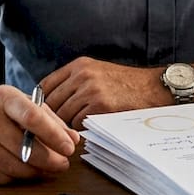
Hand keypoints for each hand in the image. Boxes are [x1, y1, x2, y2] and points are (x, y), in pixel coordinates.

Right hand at [0, 84, 79, 184]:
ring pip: (13, 167)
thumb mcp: (26, 104)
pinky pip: (0, 177)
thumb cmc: (1, 110)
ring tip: (48, 169)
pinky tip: (26, 171)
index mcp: (3, 97)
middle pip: (23, 148)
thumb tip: (73, 140)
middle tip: (63, 164)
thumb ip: (52, 120)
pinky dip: (17, 177)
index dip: (54, 135)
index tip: (69, 148)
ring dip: (35, 172)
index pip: (32, 117)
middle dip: (49, 160)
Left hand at [40, 57, 169, 128]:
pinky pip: (78, 123)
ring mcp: (90, 90)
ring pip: (63, 115)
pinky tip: (91, 126)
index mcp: (79, 65)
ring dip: (67, 125)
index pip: (45, 85)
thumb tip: (48, 102)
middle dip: (52, 117)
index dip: (40, 102)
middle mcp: (82, 75)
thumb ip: (74, 81)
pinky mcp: (100, 105)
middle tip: (56, 128)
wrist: (153, 88)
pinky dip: (81, 128)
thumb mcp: (97, 72)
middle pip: (51, 103)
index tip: (42, 114)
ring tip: (77, 127)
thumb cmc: (125, 85)